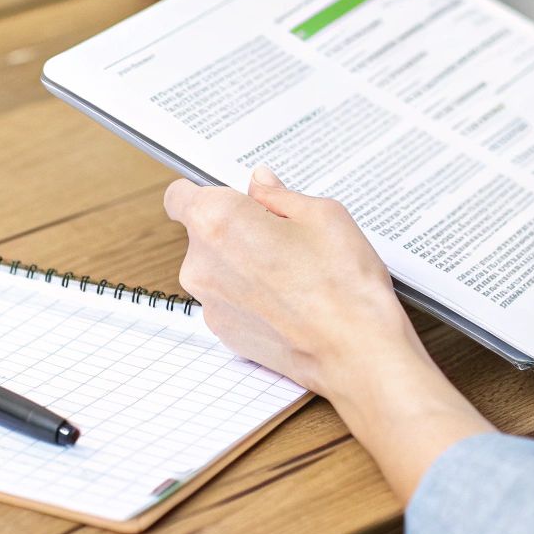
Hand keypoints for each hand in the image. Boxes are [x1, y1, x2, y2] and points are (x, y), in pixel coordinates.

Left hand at [165, 166, 492, 499]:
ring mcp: (209, 302)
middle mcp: (200, 262)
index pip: (179, 196)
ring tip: (290, 270)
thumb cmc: (341, 282)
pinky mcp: (223, 333)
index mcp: (216, 220)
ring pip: (215, 270)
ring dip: (241, 265)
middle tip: (280, 235)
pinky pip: (227, 301)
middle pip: (201, 234)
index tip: (230, 198)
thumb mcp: (321, 214)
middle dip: (233, 230)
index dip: (207, 193)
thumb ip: (278, 195)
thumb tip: (261, 184)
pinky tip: (288, 299)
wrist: (354, 349)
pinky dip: (248, 297)